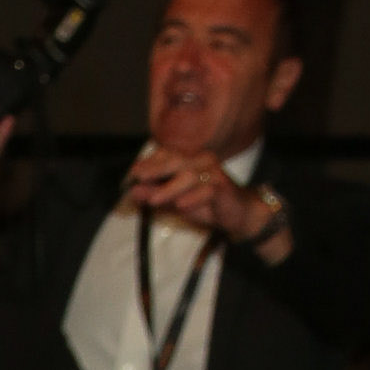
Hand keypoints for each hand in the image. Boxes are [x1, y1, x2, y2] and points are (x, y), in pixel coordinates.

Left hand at [123, 144, 268, 243]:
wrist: (236, 214)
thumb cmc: (205, 205)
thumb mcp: (175, 201)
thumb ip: (155, 195)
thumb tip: (132, 192)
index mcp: (191, 160)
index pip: (168, 155)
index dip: (150, 162)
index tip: (133, 172)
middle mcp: (202, 161)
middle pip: (177, 161)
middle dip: (156, 170)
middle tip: (138, 178)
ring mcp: (213, 173)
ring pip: (189, 176)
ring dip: (169, 188)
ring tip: (153, 200)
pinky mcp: (222, 187)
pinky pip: (207, 190)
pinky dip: (193, 198)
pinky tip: (181, 205)